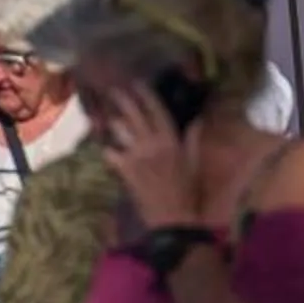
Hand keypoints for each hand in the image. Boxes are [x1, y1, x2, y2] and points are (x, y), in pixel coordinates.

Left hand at [103, 80, 211, 231]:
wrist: (173, 219)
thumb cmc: (187, 191)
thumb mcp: (194, 163)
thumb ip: (193, 139)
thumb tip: (197, 119)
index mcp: (171, 140)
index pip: (156, 110)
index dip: (146, 95)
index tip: (138, 83)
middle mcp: (152, 144)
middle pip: (134, 115)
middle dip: (123, 101)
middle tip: (114, 91)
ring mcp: (137, 156)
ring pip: (121, 131)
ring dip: (115, 124)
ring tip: (110, 118)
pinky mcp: (126, 171)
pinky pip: (112, 154)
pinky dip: (108, 151)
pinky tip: (107, 149)